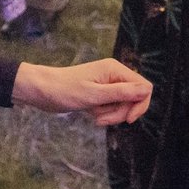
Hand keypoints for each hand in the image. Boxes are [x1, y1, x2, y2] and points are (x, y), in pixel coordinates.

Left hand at [12, 58, 152, 126]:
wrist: (41, 91)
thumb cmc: (64, 90)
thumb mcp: (94, 95)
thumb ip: (122, 92)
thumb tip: (147, 90)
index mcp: (115, 69)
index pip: (144, 87)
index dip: (140, 105)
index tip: (128, 119)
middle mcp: (114, 75)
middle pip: (134, 98)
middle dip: (121, 112)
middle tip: (102, 119)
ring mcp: (107, 84)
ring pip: (124, 105)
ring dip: (112, 114)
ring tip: (94, 116)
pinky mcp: (100, 93)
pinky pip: (112, 107)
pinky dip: (105, 113)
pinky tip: (91, 114)